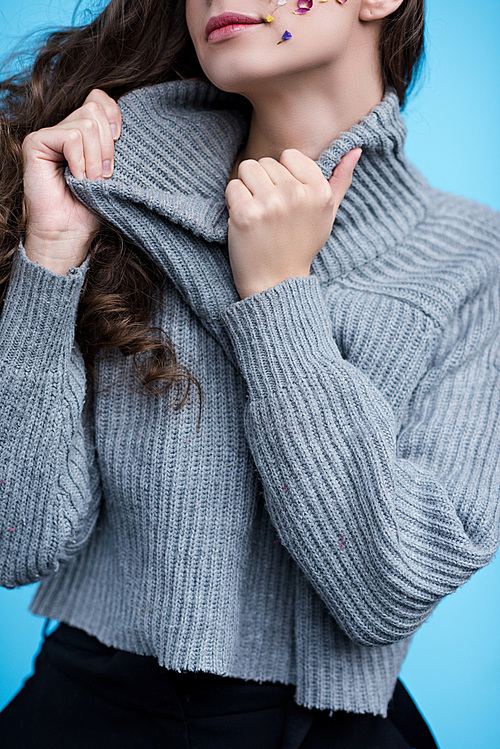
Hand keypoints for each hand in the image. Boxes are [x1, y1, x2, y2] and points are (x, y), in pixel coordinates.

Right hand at [22, 88, 121, 272]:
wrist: (69, 233)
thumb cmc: (91, 208)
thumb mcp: (112, 173)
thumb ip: (114, 145)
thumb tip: (125, 125)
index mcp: (83, 132)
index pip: (99, 99)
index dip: (114, 115)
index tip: (119, 141)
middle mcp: (64, 129)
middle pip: (95, 110)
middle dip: (107, 147)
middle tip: (103, 176)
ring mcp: (48, 135)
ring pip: (87, 125)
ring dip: (95, 159)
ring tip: (90, 181)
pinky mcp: (36, 142)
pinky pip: (71, 138)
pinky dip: (80, 162)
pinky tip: (75, 179)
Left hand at [225, 147, 361, 299]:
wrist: (277, 282)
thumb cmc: (301, 245)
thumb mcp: (327, 214)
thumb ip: (340, 180)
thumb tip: (354, 149)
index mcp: (319, 192)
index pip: (290, 156)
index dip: (283, 176)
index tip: (286, 200)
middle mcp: (297, 195)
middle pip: (266, 162)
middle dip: (264, 184)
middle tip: (271, 213)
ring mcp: (270, 204)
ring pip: (247, 169)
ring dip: (247, 189)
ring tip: (258, 213)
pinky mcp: (246, 214)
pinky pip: (232, 187)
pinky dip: (234, 202)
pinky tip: (245, 221)